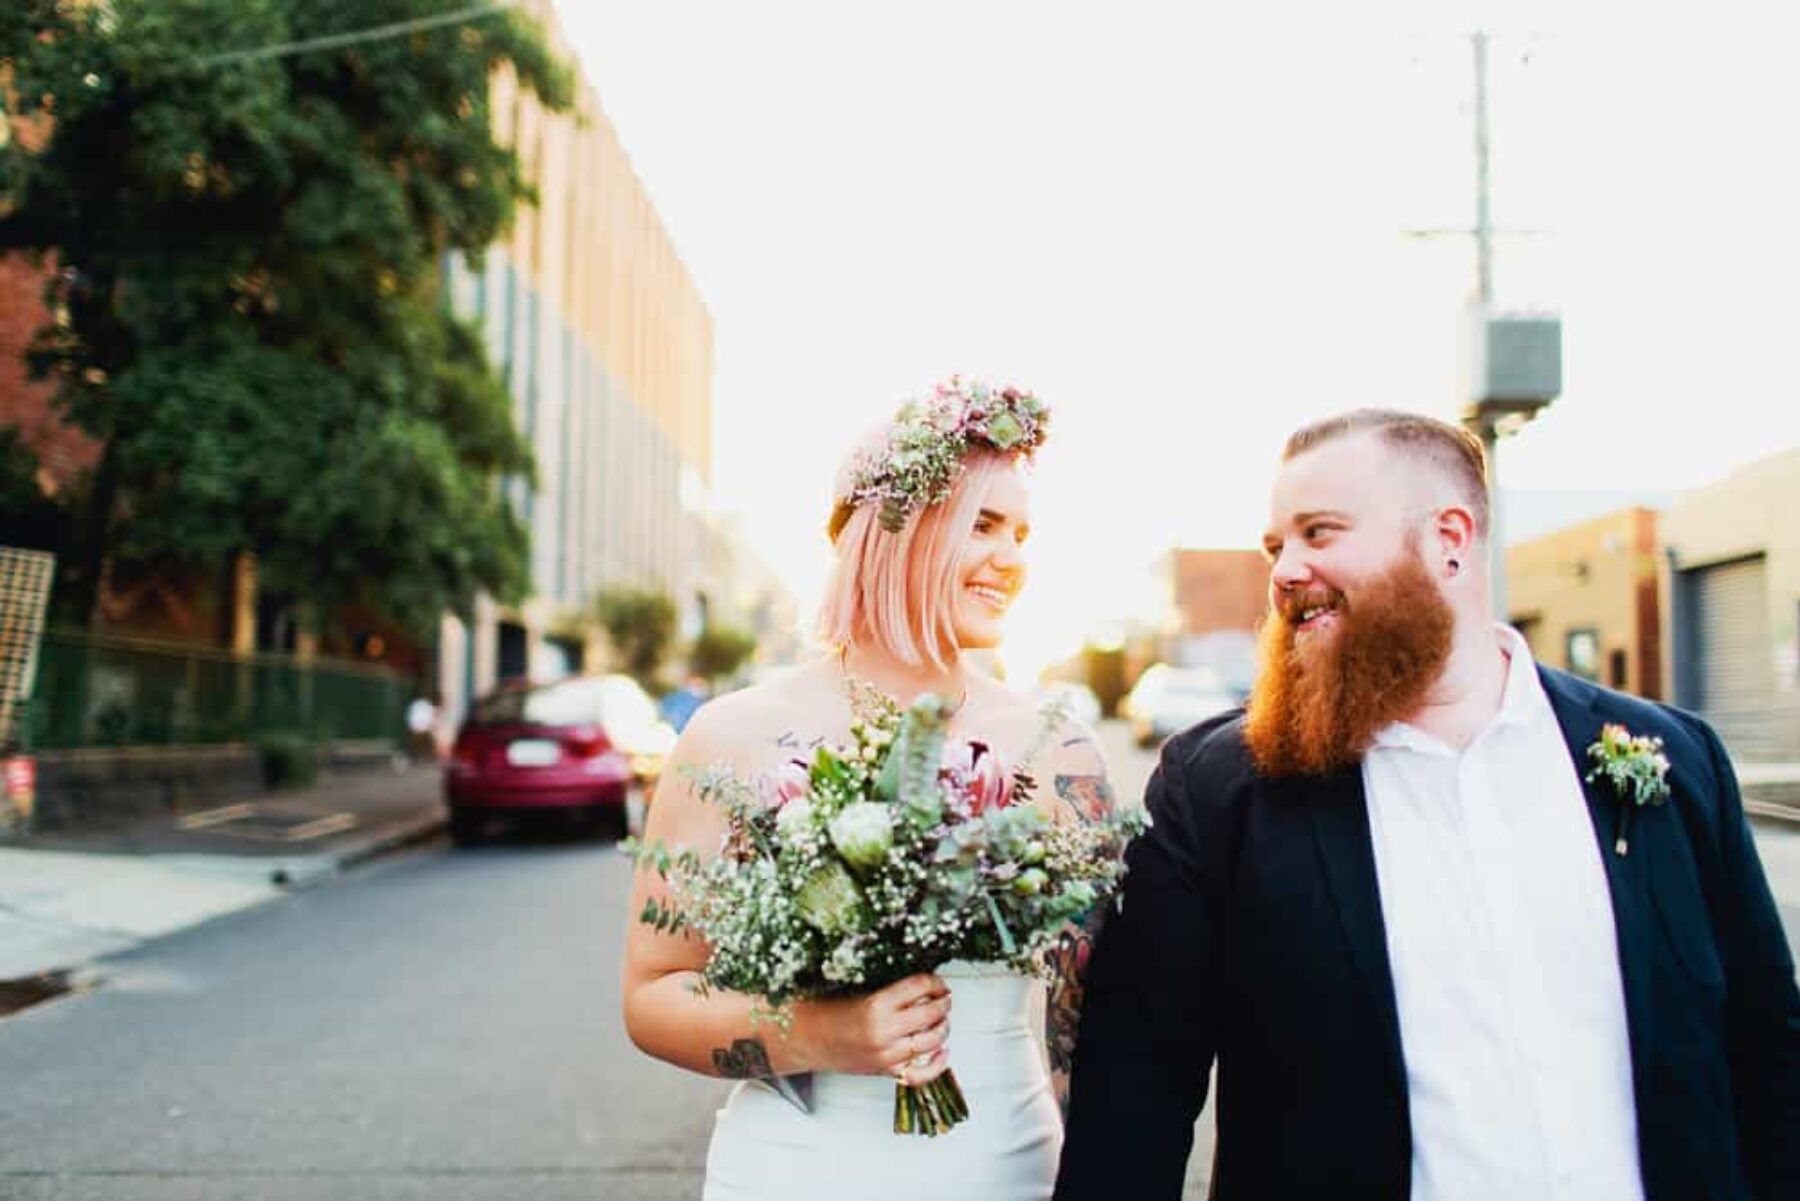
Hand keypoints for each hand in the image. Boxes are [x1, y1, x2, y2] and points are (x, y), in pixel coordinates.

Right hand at [792, 973, 951, 1083]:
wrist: (803, 1037)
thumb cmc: (823, 1010)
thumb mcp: (856, 988)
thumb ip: (888, 988)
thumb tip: (919, 984)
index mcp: (876, 1005)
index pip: (920, 987)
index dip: (934, 981)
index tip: (936, 981)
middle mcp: (884, 1032)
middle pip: (930, 1014)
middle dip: (942, 1003)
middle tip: (944, 996)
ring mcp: (886, 1055)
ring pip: (931, 1042)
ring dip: (943, 1027)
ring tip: (942, 1018)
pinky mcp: (884, 1071)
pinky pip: (920, 1074)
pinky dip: (937, 1065)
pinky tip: (943, 1053)